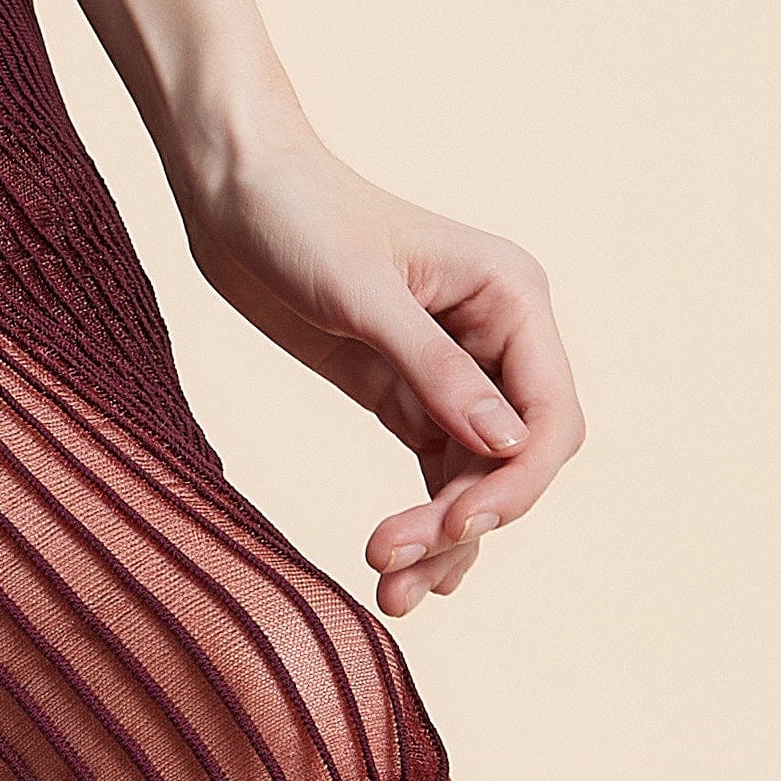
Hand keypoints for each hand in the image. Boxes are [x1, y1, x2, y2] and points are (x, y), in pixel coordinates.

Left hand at [179, 122, 582, 615]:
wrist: (231, 187)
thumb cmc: (296, 214)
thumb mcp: (361, 291)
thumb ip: (435, 367)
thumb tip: (506, 448)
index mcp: (512, 296)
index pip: (549, 414)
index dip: (516, 481)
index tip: (459, 526)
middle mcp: (498, 336)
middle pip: (517, 459)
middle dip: (470, 517)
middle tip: (395, 561)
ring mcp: (454, 369)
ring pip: (476, 478)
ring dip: (444, 538)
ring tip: (391, 592)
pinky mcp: (404, 391)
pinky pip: (437, 471)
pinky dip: (426, 521)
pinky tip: (406, 575)